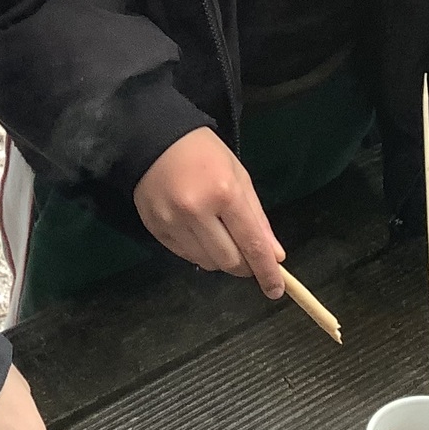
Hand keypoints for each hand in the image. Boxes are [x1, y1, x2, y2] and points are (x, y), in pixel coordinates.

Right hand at [133, 127, 285, 295]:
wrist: (153, 140)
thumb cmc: (204, 153)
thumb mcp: (239, 177)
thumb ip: (257, 219)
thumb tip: (274, 256)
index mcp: (224, 193)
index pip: (251, 244)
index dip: (266, 271)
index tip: (276, 290)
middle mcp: (196, 212)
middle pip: (229, 261)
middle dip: (245, 266)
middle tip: (249, 258)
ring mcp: (172, 223)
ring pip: (207, 263)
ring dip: (221, 259)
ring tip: (219, 236)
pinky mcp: (156, 230)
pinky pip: (185, 256)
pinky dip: (199, 252)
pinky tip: (198, 232)